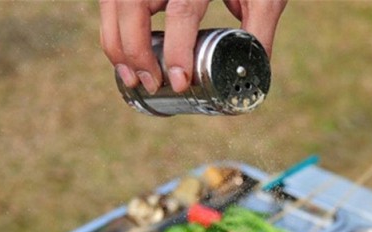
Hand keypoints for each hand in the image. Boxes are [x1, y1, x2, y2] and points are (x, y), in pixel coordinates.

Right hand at [100, 0, 286, 94]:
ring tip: (131, 78)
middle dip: (134, 49)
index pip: (182, 10)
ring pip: (114, 0)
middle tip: (149, 84)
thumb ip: (258, 30)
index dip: (178, 50)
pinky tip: (123, 54)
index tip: (180, 83)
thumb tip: (251, 76)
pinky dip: (114, 25)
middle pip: (133, 4)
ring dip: (116, 40)